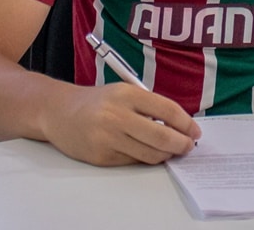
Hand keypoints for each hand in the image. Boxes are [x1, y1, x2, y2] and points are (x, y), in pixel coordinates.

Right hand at [40, 82, 201, 165]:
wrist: (59, 112)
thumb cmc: (97, 102)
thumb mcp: (123, 92)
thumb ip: (149, 106)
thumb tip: (180, 127)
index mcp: (126, 94)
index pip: (167, 110)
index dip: (186, 123)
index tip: (195, 131)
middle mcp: (116, 115)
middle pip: (161, 136)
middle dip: (181, 144)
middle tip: (188, 146)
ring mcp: (108, 137)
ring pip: (149, 154)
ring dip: (165, 155)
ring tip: (169, 150)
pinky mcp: (101, 156)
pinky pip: (133, 161)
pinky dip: (144, 158)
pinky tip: (145, 151)